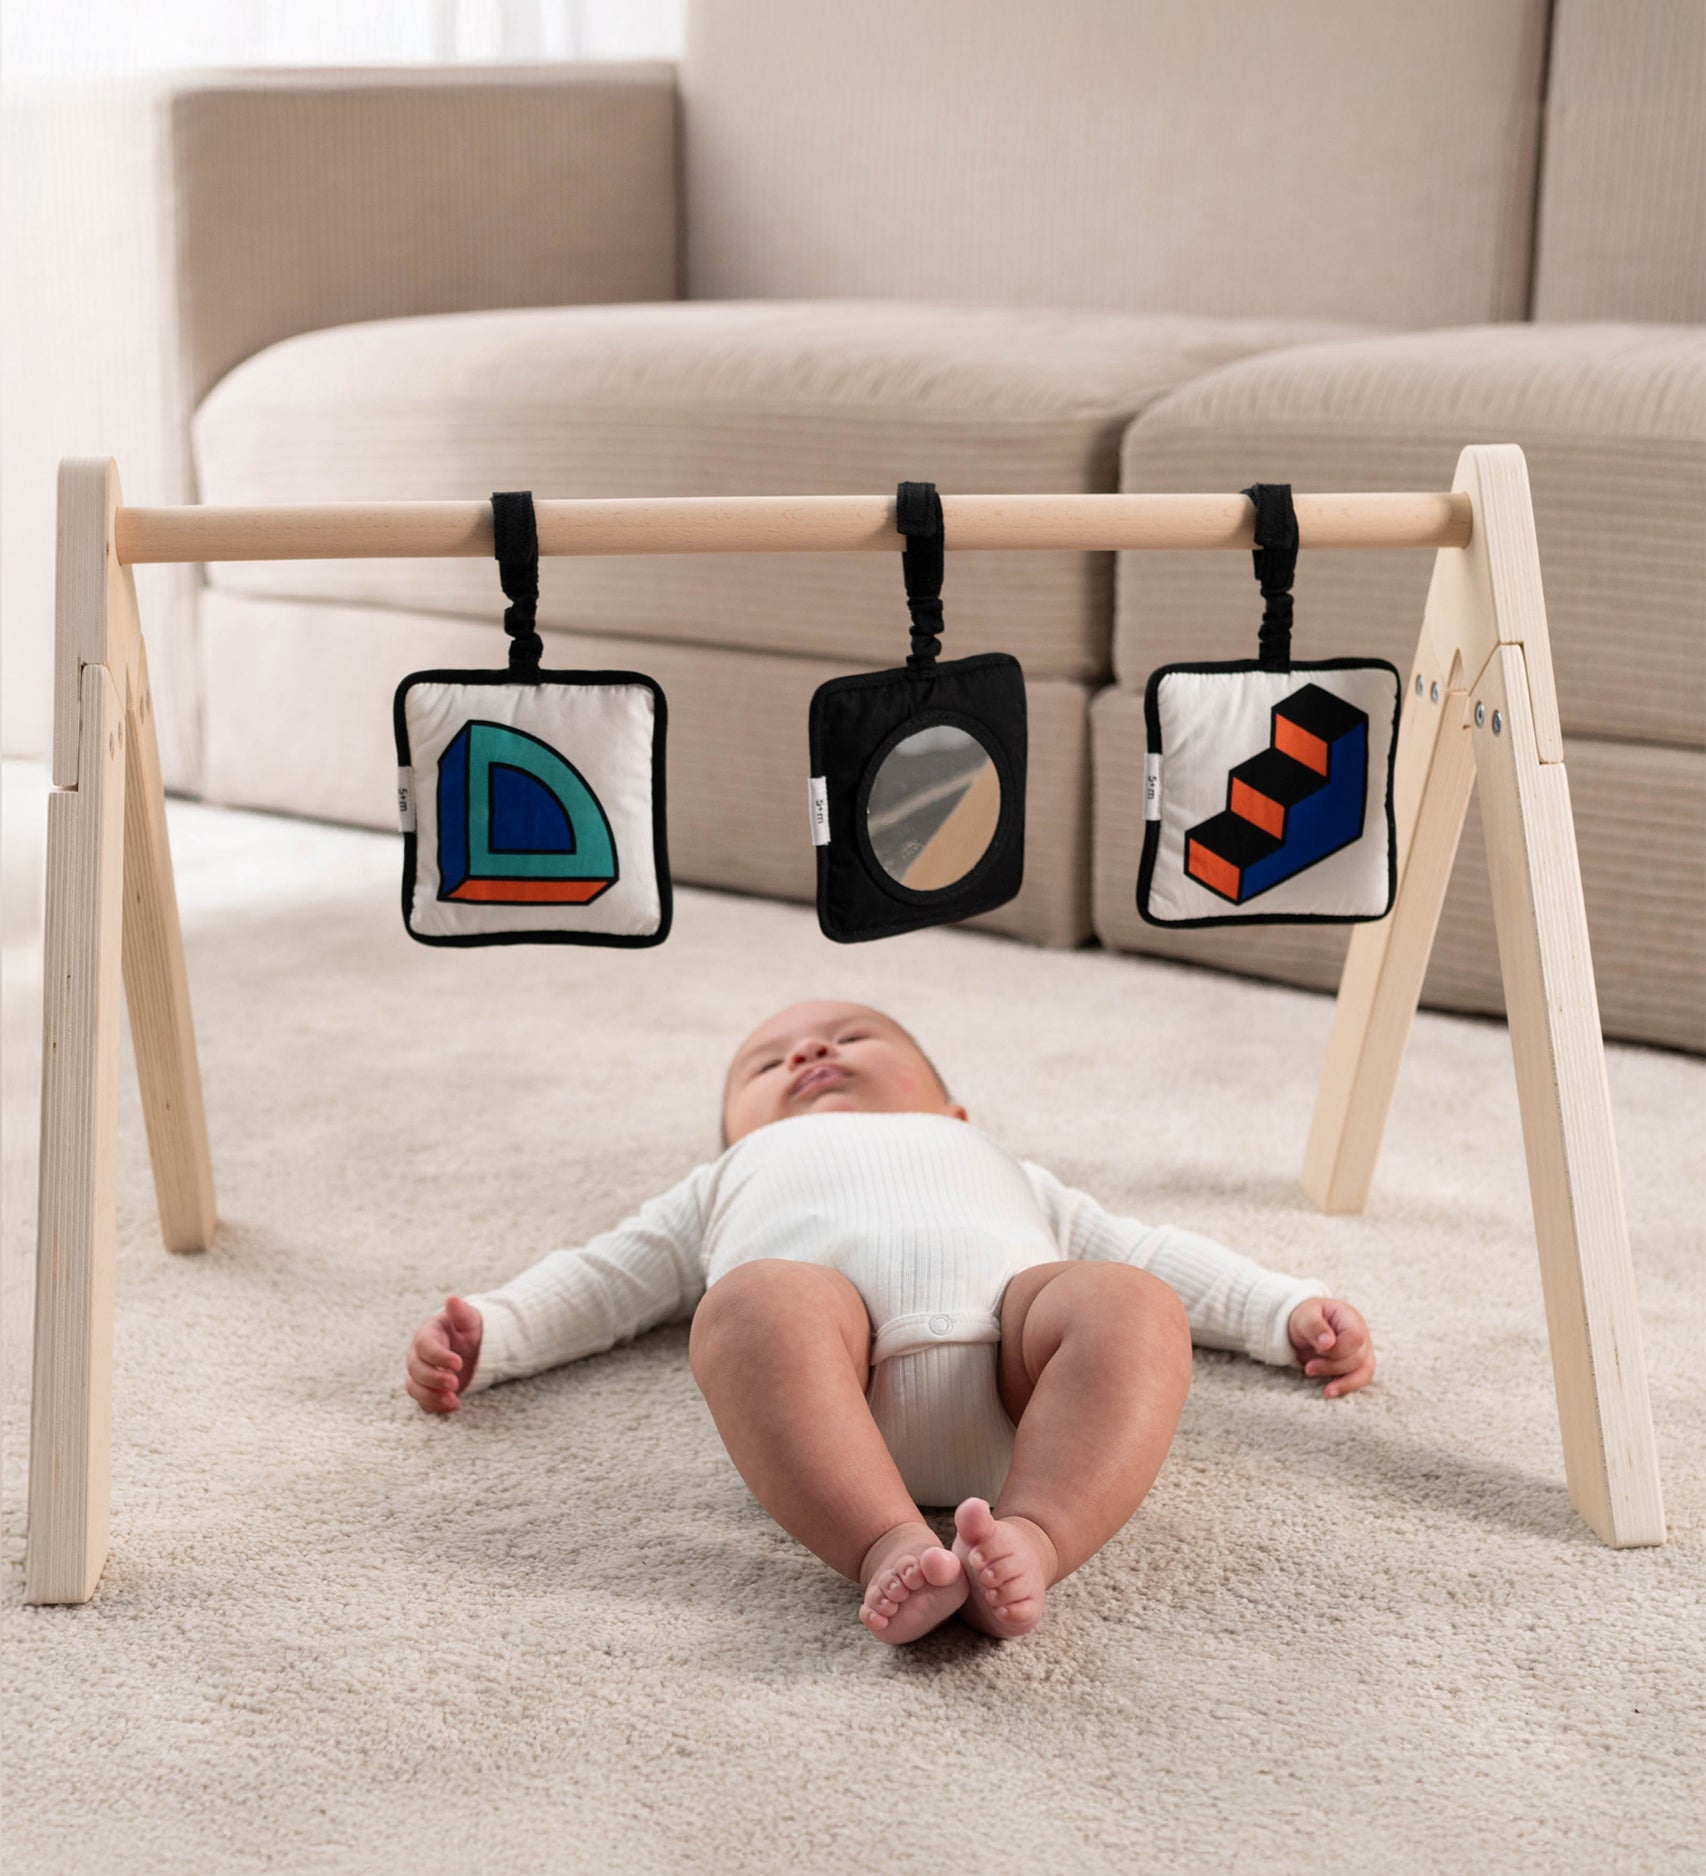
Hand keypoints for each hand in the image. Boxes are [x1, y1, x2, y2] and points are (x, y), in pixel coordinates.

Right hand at [406, 1295, 483, 1413]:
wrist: (472, 1347)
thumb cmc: (468, 1330)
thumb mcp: (468, 1320)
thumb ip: (460, 1312)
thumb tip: (452, 1299)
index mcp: (427, 1335)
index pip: (425, 1346)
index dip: (439, 1356)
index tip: (458, 1364)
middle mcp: (418, 1355)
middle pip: (416, 1369)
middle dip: (434, 1378)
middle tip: (455, 1383)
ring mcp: (420, 1374)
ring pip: (415, 1387)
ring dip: (432, 1396)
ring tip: (453, 1400)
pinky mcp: (426, 1390)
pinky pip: (423, 1401)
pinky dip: (435, 1405)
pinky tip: (454, 1405)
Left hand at [1287, 1296, 1373, 1398]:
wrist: (1305, 1325)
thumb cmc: (1307, 1318)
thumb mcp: (1305, 1316)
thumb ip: (1315, 1327)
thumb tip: (1328, 1344)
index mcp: (1350, 1318)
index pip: (1355, 1338)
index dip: (1337, 1350)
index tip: (1317, 1350)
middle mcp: (1362, 1335)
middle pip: (1358, 1358)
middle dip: (1332, 1367)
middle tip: (1309, 1368)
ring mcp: (1362, 1351)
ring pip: (1364, 1372)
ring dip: (1344, 1383)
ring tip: (1326, 1392)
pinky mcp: (1358, 1365)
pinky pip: (1360, 1379)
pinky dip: (1346, 1387)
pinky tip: (1331, 1392)